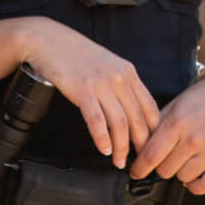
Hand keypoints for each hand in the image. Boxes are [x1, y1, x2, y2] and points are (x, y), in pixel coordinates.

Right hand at [20, 19, 160, 168]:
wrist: (50, 41)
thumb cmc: (77, 55)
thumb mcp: (108, 65)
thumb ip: (121, 84)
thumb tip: (131, 112)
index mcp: (129, 73)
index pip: (151, 107)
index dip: (154, 132)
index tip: (152, 148)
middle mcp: (120, 78)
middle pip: (138, 118)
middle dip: (141, 145)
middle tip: (139, 163)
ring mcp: (102, 84)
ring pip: (120, 122)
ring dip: (121, 147)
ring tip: (119, 162)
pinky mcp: (83, 90)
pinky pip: (97, 119)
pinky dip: (102, 138)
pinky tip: (104, 150)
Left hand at [129, 64, 204, 193]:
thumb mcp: (178, 101)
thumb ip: (159, 123)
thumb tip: (141, 144)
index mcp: (178, 122)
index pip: (150, 156)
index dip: (139, 168)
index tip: (136, 171)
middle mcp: (194, 138)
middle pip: (165, 170)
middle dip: (160, 166)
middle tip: (165, 158)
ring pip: (183, 178)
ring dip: (179, 172)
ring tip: (184, 160)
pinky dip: (195, 186)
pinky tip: (193, 177)